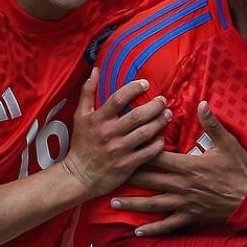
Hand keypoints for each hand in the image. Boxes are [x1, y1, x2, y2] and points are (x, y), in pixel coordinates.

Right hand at [60, 68, 170, 198]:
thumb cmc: (81, 144)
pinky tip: (161, 138)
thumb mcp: (80, 116)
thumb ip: (88, 92)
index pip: (118, 98)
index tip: (146, 84)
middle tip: (163, 101)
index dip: (134, 88)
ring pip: (146, 133)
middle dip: (155, 106)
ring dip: (160, 122)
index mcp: (98, 119)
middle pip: (138, 115)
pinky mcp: (127, 165)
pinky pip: (148, 153)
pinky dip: (158, 144)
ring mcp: (119, 150)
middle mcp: (109, 133)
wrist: (78, 176)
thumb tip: (95, 70)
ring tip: (167, 115)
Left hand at [118, 101, 246, 235]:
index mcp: (188, 166)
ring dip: (132, 203)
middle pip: (149, 180)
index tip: (123, 147)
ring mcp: (184, 204)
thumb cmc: (240, 171)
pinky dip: (152, 228)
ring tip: (113, 202)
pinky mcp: (189, 217)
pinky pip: (167, 224)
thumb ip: (212, 124)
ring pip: (152, 204)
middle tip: (109, 174)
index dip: (139, 152)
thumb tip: (201, 103)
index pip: (157, 157)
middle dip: (128, 177)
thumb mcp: (229, 144)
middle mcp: (181, 185)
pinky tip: (137, 231)